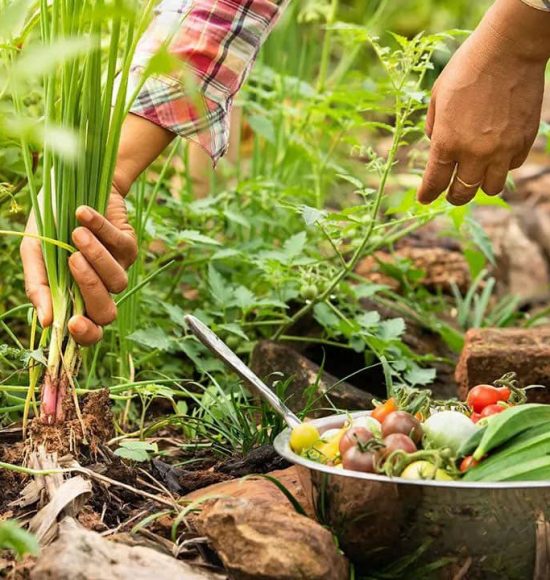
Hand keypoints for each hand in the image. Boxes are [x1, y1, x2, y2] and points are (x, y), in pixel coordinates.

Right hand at [21, 188, 137, 344]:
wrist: (69, 185)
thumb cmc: (49, 224)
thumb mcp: (35, 253)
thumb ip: (38, 286)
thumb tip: (46, 322)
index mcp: (76, 298)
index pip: (89, 332)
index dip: (85, 334)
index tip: (73, 323)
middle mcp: (100, 289)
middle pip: (106, 312)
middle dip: (90, 288)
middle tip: (72, 260)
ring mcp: (118, 269)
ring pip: (118, 281)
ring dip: (97, 257)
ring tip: (77, 234)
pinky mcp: (130, 246)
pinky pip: (121, 246)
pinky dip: (101, 228)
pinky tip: (83, 213)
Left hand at [418, 0, 549, 205]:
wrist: (509, 50)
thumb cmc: (467, 69)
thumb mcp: (437, 97)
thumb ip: (433, 127)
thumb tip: (434, 143)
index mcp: (447, 143)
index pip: (435, 182)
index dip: (427, 194)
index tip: (424, 199)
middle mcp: (474, 153)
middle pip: (462, 194)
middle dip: (454, 196)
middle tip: (451, 193)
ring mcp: (501, 150)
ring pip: (490, 188)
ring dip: (480, 185)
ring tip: (476, 175)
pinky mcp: (523, 142)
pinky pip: (511, 167)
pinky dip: (502, 165)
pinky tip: (497, 153)